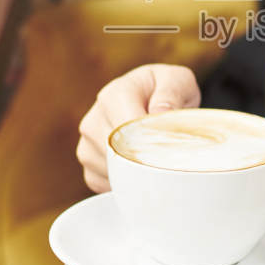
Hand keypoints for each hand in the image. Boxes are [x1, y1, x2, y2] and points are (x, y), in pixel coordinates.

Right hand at [75, 63, 200, 192]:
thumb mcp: (177, 80)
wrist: (152, 99)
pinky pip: (106, 184)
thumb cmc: (166, 91)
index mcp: (113, 95)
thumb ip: (171, 93)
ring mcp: (87, 144)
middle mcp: (93, 120)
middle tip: (169, 161)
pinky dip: (126, 183)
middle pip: (117, 155)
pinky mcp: (89, 165)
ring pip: (111, 172)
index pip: (126, 130)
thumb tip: (159, 113)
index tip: (170, 151)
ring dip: (137, 173)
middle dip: (146, 161)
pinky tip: (141, 169)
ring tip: (156, 159)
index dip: (150, 144)